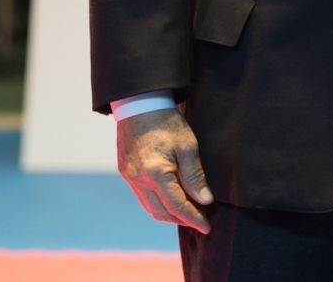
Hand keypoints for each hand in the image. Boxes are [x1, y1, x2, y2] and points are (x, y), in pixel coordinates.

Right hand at [117, 107, 212, 233]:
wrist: (140, 104)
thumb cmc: (167, 122)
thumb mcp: (188, 147)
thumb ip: (195, 177)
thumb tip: (205, 201)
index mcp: (156, 174)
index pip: (177, 206)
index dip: (193, 218)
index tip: (207, 227)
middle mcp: (139, 180)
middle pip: (162, 212)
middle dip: (182, 220)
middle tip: (200, 220)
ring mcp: (129, 177)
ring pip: (150, 207)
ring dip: (169, 214)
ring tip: (187, 213)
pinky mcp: (125, 172)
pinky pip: (142, 197)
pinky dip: (157, 203)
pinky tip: (169, 199)